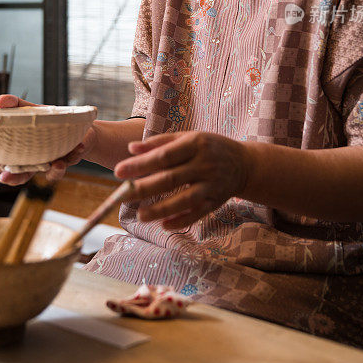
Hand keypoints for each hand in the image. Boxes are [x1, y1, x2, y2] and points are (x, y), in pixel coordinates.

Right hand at [0, 94, 97, 185]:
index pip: (5, 162)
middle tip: (5, 176)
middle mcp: (36, 161)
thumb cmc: (48, 120)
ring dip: (53, 171)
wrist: (77, 125)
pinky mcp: (71, 157)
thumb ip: (15, 105)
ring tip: (54, 164)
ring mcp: (53, 161)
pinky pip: (73, 159)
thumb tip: (0, 100)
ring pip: (50, 173)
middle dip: (14, 177)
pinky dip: (75, 154)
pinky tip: (78, 147)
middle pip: (22, 175)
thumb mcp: (31, 110)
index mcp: (22, 151)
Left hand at [114, 130, 247, 229]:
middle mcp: (204, 164)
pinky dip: (181, 220)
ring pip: (184, 200)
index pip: (164, 156)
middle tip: (121, 195)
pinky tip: (164, 225)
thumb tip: (130, 148)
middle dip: (144, 188)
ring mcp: (211, 185)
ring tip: (140, 215)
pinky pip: (197, 214)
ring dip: (161, 209)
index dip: (140, 165)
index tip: (118, 171)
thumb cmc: (209, 147)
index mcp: (195, 144)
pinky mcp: (216, 202)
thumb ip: (159, 143)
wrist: (244, 163)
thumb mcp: (188, 138)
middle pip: (170, 179)